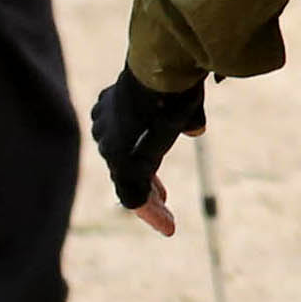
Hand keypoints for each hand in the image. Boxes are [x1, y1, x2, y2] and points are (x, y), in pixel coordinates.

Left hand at [91, 69, 203, 231]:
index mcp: (114, 107)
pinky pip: (134, 198)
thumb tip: (194, 129)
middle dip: (147, 183)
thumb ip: (186, 116)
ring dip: (151, 204)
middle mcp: (106, 130)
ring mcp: (111, 149)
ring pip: (131, 184)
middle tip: (163, 196)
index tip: (155, 167)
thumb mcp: (182, 97)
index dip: (142, 153)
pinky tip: (168, 226)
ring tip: (168, 225)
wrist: (161, 75)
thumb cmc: (174, 78)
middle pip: (126, 165)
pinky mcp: (123, 165)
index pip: (125, 137)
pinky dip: (152, 213)